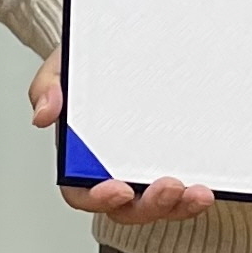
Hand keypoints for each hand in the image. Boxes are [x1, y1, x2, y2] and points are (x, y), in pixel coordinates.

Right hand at [28, 46, 212, 224]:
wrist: (125, 43)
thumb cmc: (91, 64)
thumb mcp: (63, 66)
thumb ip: (47, 87)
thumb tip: (43, 114)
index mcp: (80, 157)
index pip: (81, 193)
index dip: (98, 199)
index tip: (119, 188)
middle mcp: (112, 172)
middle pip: (126, 208)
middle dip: (150, 205)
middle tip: (170, 187)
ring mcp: (143, 171)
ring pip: (158, 206)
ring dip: (178, 207)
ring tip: (199, 193)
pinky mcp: (170, 164)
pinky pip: (181, 192)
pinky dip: (193, 195)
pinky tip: (208, 184)